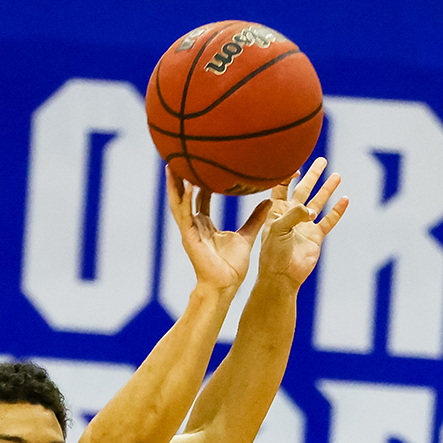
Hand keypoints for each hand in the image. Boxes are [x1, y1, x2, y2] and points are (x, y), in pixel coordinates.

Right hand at [167, 167, 272, 295]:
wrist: (225, 285)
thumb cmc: (232, 266)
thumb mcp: (246, 236)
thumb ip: (255, 218)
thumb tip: (270, 201)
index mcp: (205, 224)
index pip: (200, 198)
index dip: (200, 182)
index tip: (202, 164)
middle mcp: (195, 225)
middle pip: (184, 196)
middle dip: (180, 178)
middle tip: (178, 157)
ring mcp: (190, 231)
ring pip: (178, 203)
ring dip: (174, 185)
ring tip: (172, 165)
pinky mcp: (189, 237)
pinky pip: (184, 215)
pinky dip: (185, 200)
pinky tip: (187, 186)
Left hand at [258, 158, 348, 287]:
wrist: (282, 276)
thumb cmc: (272, 253)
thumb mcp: (278, 229)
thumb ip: (294, 215)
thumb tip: (311, 209)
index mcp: (276, 210)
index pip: (281, 186)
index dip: (287, 174)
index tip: (297, 165)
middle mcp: (291, 214)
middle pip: (303, 189)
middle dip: (312, 175)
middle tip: (321, 161)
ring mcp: (305, 225)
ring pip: (318, 202)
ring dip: (327, 189)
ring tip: (336, 175)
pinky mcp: (316, 236)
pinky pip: (329, 220)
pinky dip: (337, 210)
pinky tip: (345, 199)